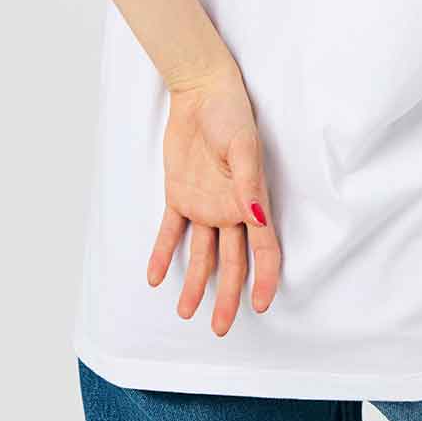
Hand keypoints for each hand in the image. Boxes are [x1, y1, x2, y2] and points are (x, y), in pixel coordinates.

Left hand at [147, 69, 280, 335]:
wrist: (200, 92)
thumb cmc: (230, 113)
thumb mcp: (243, 145)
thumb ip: (248, 183)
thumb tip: (259, 220)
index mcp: (251, 200)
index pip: (264, 248)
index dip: (265, 278)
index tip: (262, 305)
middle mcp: (229, 208)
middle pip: (231, 261)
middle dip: (228, 296)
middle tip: (221, 328)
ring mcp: (204, 204)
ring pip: (202, 253)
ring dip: (196, 283)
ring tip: (186, 312)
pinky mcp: (179, 195)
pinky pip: (171, 231)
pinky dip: (164, 253)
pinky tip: (156, 277)